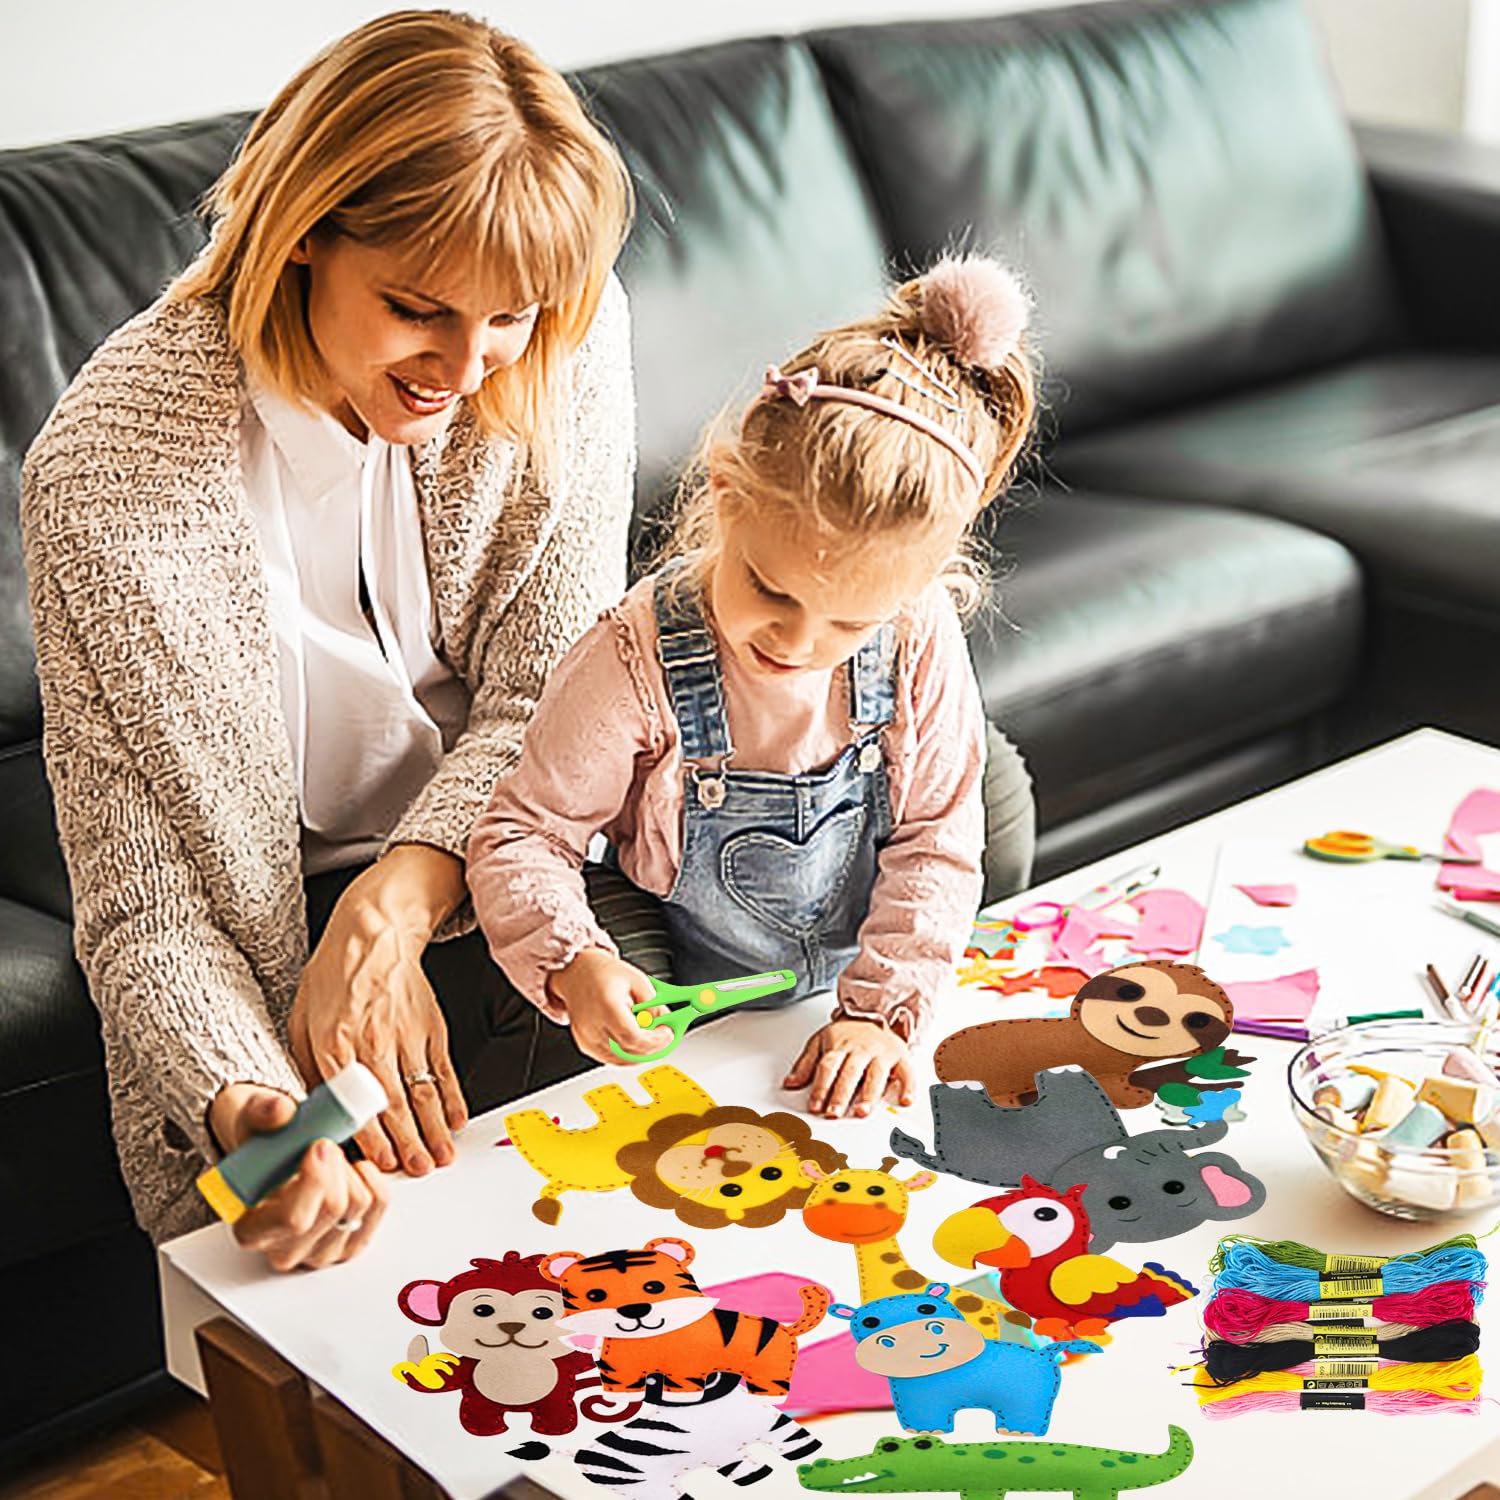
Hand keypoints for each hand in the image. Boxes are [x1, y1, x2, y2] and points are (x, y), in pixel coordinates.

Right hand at [208, 1083, 388, 1271]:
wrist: (274, 1154)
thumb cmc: (261, 1143)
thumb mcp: (250, 1118)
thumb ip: (260, 1112)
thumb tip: (280, 1111)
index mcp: (251, 1229)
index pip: (293, 1220)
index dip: (316, 1180)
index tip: (319, 1145)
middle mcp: (286, 1249)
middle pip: (335, 1208)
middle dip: (337, 1165)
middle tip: (323, 1144)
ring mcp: (321, 1251)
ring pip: (360, 1204)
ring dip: (352, 1169)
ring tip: (330, 1158)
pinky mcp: (351, 1243)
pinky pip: (380, 1202)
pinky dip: (372, 1176)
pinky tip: (351, 1168)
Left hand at [289, 845, 467, 1176]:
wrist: (374, 931)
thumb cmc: (334, 975)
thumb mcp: (300, 1019)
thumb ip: (305, 1065)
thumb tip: (312, 1109)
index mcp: (335, 1043)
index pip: (354, 1102)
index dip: (371, 1136)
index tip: (382, 1163)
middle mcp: (374, 1041)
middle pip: (395, 1103)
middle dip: (409, 1143)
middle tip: (419, 1171)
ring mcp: (407, 1034)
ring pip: (423, 1091)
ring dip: (434, 1129)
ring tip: (441, 1156)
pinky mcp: (431, 1026)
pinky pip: (443, 1069)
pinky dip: (453, 1096)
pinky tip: (455, 1119)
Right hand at [548, 947, 673, 1064]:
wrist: (578, 974)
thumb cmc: (603, 974)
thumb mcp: (637, 980)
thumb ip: (653, 1003)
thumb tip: (666, 1022)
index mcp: (606, 1005)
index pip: (632, 1036)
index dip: (654, 1040)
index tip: (667, 1033)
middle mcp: (592, 1024)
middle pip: (628, 1051)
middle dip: (653, 1048)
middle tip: (665, 1038)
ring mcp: (586, 1037)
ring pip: (620, 1059)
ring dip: (642, 1054)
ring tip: (652, 1039)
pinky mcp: (585, 1044)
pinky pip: (611, 1059)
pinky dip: (628, 1056)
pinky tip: (637, 1044)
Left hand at [784, 1018, 915, 1118]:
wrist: (874, 1012)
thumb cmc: (847, 1032)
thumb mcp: (820, 1041)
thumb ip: (805, 1064)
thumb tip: (790, 1083)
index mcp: (839, 1046)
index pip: (828, 1067)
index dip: (821, 1087)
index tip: (815, 1106)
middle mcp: (861, 1049)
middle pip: (850, 1072)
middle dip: (841, 1094)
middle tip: (834, 1113)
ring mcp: (881, 1053)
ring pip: (876, 1074)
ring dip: (869, 1094)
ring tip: (862, 1111)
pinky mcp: (900, 1057)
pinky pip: (906, 1072)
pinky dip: (908, 1087)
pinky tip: (904, 1100)